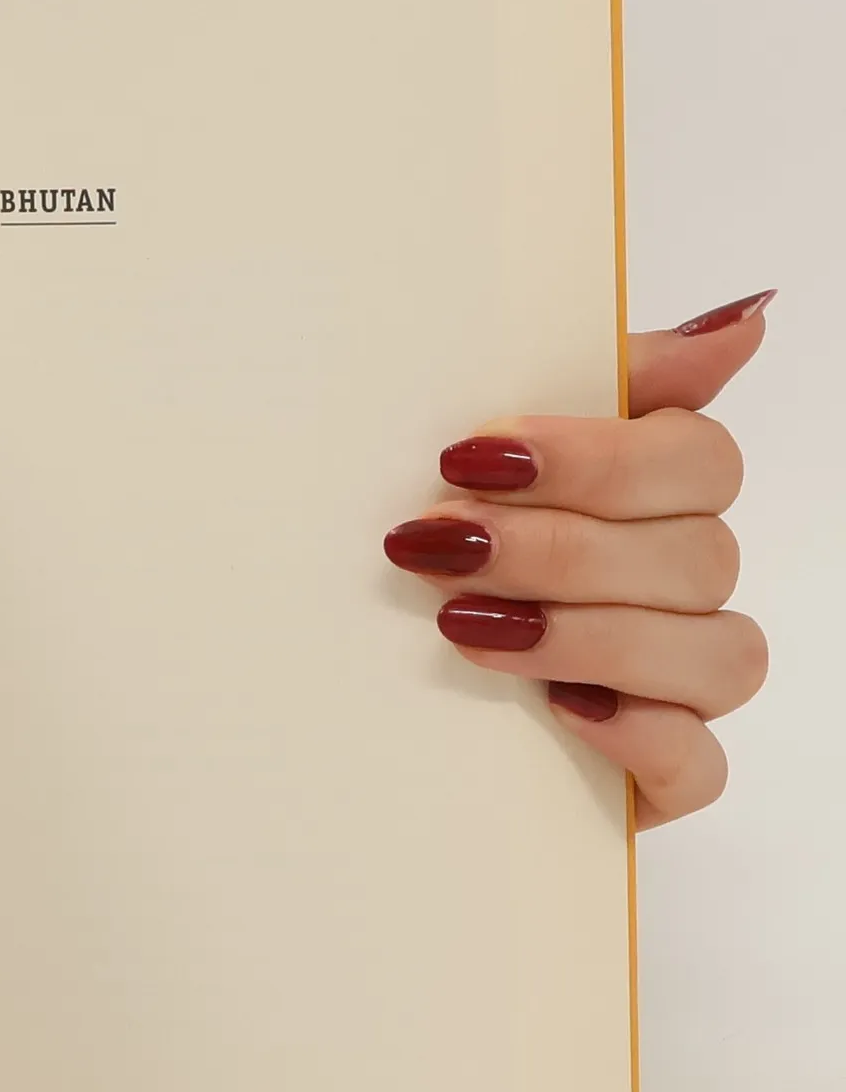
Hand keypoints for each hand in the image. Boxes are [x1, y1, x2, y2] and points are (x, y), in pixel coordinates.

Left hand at [383, 290, 771, 828]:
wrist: (346, 674)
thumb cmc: (435, 544)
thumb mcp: (489, 450)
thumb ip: (611, 377)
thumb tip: (745, 319)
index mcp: (655, 497)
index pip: (696, 458)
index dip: (594, 459)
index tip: (468, 457)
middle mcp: (682, 586)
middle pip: (698, 555)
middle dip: (559, 549)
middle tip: (443, 544)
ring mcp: (681, 684)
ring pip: (715, 656)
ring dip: (590, 635)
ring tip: (465, 625)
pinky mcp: (660, 773)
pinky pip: (701, 766)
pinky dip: (642, 737)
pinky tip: (566, 711)